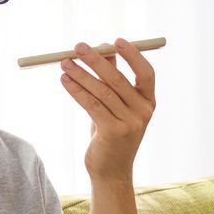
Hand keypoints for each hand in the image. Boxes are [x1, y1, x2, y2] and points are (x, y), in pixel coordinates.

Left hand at [58, 37, 155, 180]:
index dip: (133, 55)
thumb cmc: (111, 134)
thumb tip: (103, 48)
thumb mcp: (115, 106)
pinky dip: (77, 90)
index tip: (116, 41)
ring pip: (101, 92)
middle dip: (96, 60)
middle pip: (118, 79)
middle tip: (78, 47)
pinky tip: (65, 81)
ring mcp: (130, 123)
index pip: (146, 73)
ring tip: (64, 63)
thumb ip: (112, 80)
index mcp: (149, 102)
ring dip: (80, 74)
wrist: (111, 173)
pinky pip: (92, 105)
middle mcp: (143, 112)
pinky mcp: (113, 132)